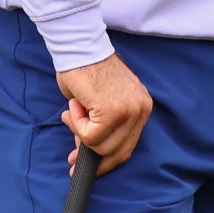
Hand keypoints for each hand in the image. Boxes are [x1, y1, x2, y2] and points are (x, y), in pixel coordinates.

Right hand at [56, 52, 152, 176]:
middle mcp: (141, 109)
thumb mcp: (100, 103)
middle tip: (71, 156)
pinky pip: (90, 135)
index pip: (128, 146)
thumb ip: (100, 126)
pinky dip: (76, 124)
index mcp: (141, 106)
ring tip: (74, 110)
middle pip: (116, 152)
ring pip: (101, 146)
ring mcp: (129, 111)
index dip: (106, 161)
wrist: (80, 48)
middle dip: (90, 155)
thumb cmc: (86, 71)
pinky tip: (75, 105)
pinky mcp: (113, 111)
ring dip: (80, 132)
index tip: (87, 165)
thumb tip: (86, 149)